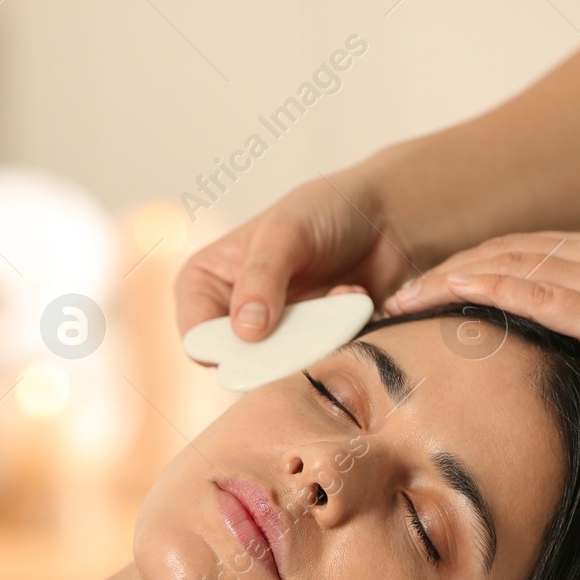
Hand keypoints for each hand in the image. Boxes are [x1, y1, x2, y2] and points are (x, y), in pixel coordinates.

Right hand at [174, 173, 416, 341]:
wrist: (382, 214)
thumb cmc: (325, 209)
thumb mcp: (287, 232)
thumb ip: (262, 277)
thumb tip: (245, 332)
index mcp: (206, 283)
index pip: (196, 336)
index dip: (222, 349)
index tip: (260, 341)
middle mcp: (233, 314)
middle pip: (239, 363)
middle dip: (277, 350)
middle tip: (309, 324)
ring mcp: (274, 334)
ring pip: (280, 370)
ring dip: (314, 339)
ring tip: (336, 295)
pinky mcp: (311, 346)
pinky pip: (319, 362)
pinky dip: (340, 336)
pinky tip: (351, 296)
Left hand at [381, 229, 579, 415]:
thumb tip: (551, 348)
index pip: (516, 253)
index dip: (465, 270)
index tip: (424, 293)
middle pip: (499, 253)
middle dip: (441, 274)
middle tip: (394, 300)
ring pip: (504, 267)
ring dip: (446, 282)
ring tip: (401, 303)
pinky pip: (531, 291)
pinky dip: (483, 290)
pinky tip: (449, 296)